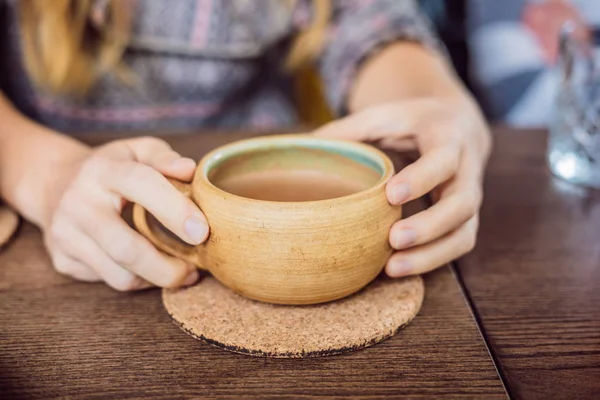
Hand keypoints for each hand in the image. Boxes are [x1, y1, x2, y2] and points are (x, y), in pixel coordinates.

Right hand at [42, 137, 208, 290]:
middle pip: (126, 248)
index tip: (201, 232)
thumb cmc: (113, 168)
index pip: (140, 184)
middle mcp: (78, 202)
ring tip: (180, 271)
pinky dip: (139, 280)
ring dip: (157, 279)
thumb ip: (164, 158)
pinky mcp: (63, 259)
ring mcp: (66, 234)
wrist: (55, 183)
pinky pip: (110, 281)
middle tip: (195, 270)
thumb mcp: (137, 151)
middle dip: (167, 268)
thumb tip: (189, 170)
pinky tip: (151, 268)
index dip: (174, 210)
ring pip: (119, 275)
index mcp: (102, 170)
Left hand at [313, 98, 490, 277]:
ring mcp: (470, 196)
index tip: (391, 195)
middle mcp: (466, 168)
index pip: (443, 158)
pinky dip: (433, 260)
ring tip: (392, 268)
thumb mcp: (383, 115)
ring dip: (431, 253)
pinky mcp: (465, 218)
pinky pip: (458, 245)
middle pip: (462, 202)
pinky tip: (400, 269)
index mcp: (446, 135)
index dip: (422, 178)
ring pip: (464, 232)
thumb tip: (300, 146)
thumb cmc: (410, 123)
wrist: (455, 126)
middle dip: (430, 224)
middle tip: (393, 239)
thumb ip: (347, 129)